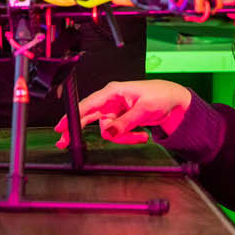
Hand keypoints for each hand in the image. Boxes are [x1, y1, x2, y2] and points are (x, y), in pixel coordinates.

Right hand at [53, 79, 191, 147]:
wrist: (173, 102)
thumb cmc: (160, 97)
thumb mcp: (144, 110)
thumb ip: (125, 122)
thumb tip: (108, 132)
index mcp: (114, 91)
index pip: (88, 103)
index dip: (73, 115)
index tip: (61, 126)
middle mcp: (111, 100)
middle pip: (88, 116)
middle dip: (78, 130)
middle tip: (64, 143)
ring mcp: (115, 110)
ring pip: (107, 130)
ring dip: (123, 137)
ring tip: (140, 136)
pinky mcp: (120, 119)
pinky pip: (116, 133)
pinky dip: (127, 137)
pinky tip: (141, 135)